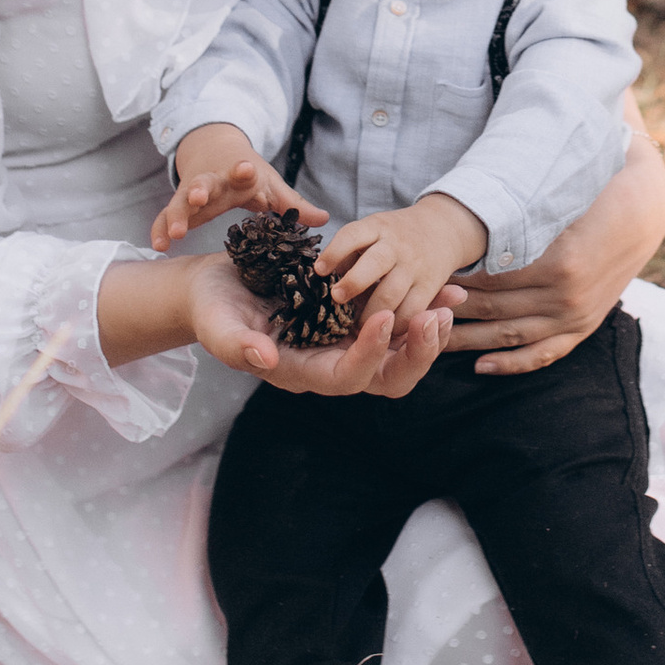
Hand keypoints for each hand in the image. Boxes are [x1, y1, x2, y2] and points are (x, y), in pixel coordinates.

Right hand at [99, 247, 447, 396]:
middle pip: (385, 377)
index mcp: (302, 372)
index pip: (346, 377)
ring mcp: (345, 343)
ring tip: (452, 299)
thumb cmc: (212, 308)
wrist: (215, 287)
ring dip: (430, 330)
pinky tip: (446, 288)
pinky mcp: (353, 320)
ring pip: (400, 353)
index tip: (387, 316)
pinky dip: (423, 306)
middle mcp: (330, 364)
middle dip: (416, 352)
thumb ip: (237, 344)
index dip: (371, 352)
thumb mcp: (217, 324)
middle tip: (436, 317)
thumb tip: (266, 358)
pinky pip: (398, 322)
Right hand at [151, 123, 320, 256]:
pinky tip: (158, 246)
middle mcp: (212, 181)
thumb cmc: (249, 175)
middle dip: (200, 190)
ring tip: (175, 232)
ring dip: (176, 214)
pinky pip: (164, 218)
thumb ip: (294, 205)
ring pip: (180, 201)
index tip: (246, 168)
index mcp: (238, 175)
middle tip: (197, 198)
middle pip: (204, 183)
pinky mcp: (180, 205)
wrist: (215, 152)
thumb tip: (324, 220)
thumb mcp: (271, 186)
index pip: (241, 170)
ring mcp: (192, 193)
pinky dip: (159, 229)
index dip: (243, 170)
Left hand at [318, 192, 483, 339]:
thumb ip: (348, 251)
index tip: (319, 270)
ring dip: (370, 312)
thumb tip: (321, 276)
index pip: (353, 235)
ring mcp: (414, 267)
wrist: (442, 229)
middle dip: (354, 282)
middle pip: (375, 263)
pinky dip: (395, 324)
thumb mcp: (371, 230)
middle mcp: (396, 246)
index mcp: (377, 228)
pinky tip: (381, 331)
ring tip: (354, 327)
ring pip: (392, 293)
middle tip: (336, 298)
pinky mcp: (430, 286)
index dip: (335, 252)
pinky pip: (412, 310)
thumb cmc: (393, 236)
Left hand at [441, 126, 664, 374]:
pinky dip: (511, 363)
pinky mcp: (583, 326)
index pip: (491, 279)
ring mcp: (576, 315)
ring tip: (433, 337)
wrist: (641, 211)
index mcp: (556, 262)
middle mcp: (565, 295)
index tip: (424, 281)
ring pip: (511, 335)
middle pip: (495, 309)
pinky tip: (480, 367)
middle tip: (415, 312)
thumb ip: (516, 224)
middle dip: (452, 311)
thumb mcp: (555, 205)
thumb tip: (465, 236)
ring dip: (470, 339)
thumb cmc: (591, 198)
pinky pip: (544, 353)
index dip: (454, 282)